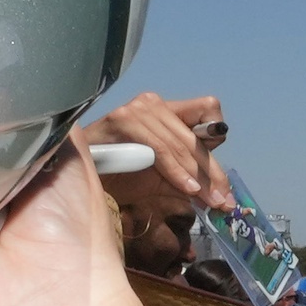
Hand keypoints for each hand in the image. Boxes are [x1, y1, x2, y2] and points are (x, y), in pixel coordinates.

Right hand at [76, 91, 234, 212]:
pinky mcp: (125, 120)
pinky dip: (176, 172)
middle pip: (197, 137)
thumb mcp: (162, 179)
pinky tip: (187, 189)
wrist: (81, 177)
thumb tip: (221, 198)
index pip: (207, 109)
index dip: (217, 136)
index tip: (221, 167)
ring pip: (181, 145)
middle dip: (214, 173)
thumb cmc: (119, 175)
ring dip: (198, 177)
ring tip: (209, 201)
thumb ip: (190, 181)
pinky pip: (161, 149)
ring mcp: (138, 109)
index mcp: (166, 112)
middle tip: (224, 201)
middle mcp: (154, 104)